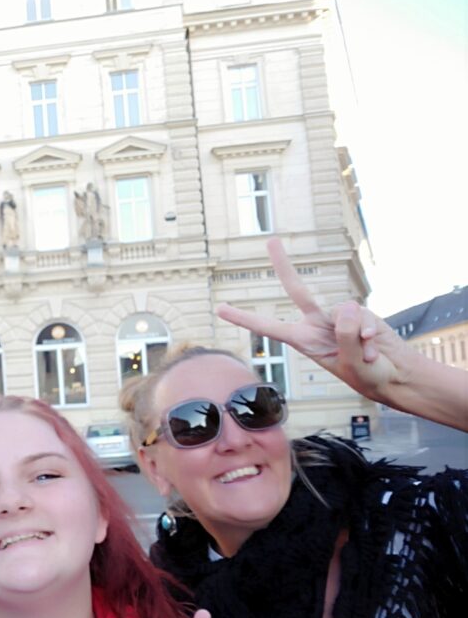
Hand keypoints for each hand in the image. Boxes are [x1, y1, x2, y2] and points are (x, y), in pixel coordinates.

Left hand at [216, 238, 415, 403]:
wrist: (396, 376)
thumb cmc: (368, 375)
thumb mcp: (351, 364)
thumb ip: (345, 336)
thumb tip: (343, 308)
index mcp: (305, 341)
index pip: (270, 327)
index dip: (245, 318)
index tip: (220, 309)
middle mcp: (318, 324)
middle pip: (298, 290)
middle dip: (284, 264)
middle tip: (271, 241)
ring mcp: (340, 316)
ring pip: (344, 313)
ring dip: (358, 338)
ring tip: (367, 356)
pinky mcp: (361, 312)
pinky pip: (363, 316)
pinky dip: (370, 335)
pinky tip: (376, 350)